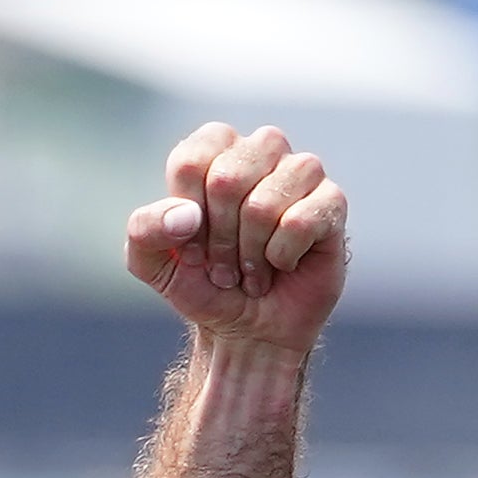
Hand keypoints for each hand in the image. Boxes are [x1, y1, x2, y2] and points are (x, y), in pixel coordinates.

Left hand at [125, 122, 347, 357]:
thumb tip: (187, 215)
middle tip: (224, 264)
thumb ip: (146, 231)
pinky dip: (283, 255)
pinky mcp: (332, 201)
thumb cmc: (204, 285)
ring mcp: (300, 171)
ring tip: (252, 269)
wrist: (249, 328)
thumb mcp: (154, 264)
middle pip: (227, 179)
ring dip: (251, 251)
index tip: (193, 248)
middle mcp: (259, 149)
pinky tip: (283, 264)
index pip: (191, 163)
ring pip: (265, 203)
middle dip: (219, 238)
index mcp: (214, 149)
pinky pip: (301, 221)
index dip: (188, 218)